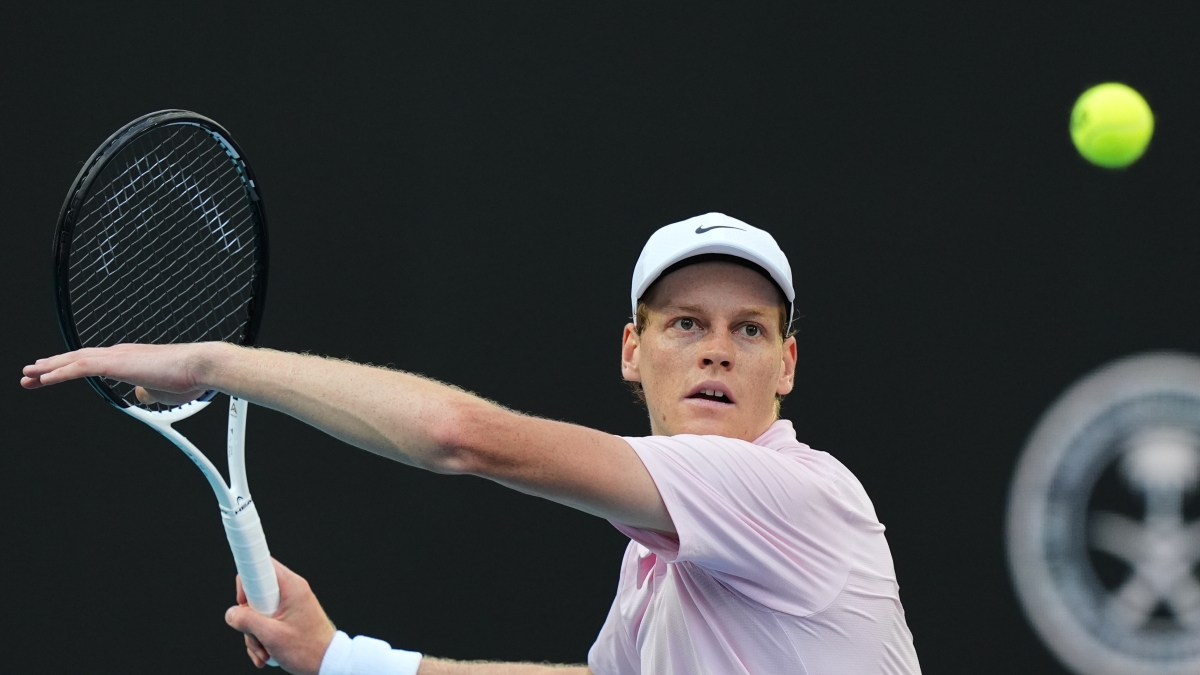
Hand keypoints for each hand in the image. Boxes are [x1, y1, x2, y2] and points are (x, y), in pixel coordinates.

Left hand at [21, 343, 216, 405]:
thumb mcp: (162, 391)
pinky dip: (59, 373)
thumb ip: (147, 391)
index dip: (70, 368)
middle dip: (51, 367)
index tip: (54, 375)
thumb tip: (140, 395)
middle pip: (77, 358)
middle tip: (31, 374)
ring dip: (48, 368)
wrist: (200, 365)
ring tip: (29, 375)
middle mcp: (119, 353)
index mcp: (130, 358)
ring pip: (73, 361)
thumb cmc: (188, 378)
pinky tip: (44, 379)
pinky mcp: (114, 362)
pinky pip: (79, 368)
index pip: (93, 362)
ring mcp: (116, 356)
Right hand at [226, 559, 337, 673]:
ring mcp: (289, 604)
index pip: (262, 565)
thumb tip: (231, 614)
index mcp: (291, 586)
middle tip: (256, 635)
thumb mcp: (272, 636)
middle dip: (249, 619)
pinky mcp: (288, 617)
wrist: (328, 662)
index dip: (247, 582)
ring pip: (258, 612)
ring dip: (255, 634)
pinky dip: (262, 638)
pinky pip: (266, 622)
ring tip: (265, 651)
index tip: (243, 601)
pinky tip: (266, 654)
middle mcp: (291, 591)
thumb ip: (247, 622)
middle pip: (255, 594)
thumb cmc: (308, 648)